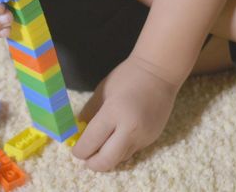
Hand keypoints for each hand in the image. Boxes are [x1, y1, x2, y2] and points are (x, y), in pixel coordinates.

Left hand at [72, 55, 180, 170]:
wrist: (159, 72)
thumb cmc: (127, 77)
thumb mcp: (101, 92)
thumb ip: (88, 114)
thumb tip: (78, 134)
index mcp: (114, 112)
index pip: (91, 142)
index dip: (80, 151)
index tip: (75, 150)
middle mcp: (130, 129)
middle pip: (106, 161)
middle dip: (92, 163)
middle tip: (85, 157)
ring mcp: (143, 136)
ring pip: (119, 159)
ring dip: (106, 158)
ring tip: (98, 148)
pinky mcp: (152, 139)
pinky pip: (131, 152)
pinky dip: (119, 151)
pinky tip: (114, 140)